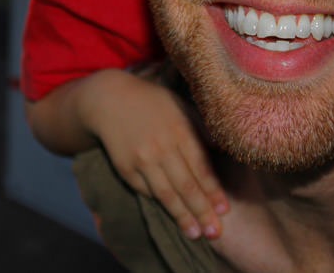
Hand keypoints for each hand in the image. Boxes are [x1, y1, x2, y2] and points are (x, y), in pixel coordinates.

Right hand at [82, 71, 227, 239]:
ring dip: (182, 217)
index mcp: (179, 130)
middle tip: (216, 232)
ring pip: (166, 194)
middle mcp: (161, 147)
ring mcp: (141, 159)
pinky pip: (146, 190)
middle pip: (186, 186)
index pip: (201, 168)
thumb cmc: (151, 101)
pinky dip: (160, 203)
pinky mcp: (125, 167)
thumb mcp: (179, 104)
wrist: (109, 99)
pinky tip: (171, 215)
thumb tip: (224, 149)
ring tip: (195, 234)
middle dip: (203, 212)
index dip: (213, 191)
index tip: (225, 210)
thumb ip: (201, 127)